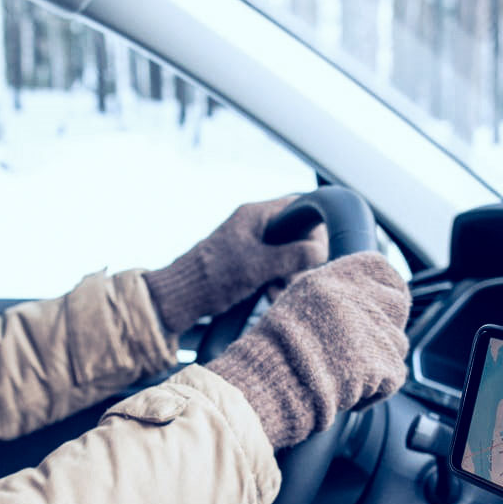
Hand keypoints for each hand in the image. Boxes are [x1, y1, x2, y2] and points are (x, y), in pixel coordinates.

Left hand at [145, 195, 330, 334]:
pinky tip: (270, 294)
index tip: (315, 252)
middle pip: (296, 234)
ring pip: (287, 254)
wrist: (181, 295)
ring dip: (288, 274)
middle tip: (292, 277)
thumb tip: (321, 251)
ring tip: (277, 290)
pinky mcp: (248, 261)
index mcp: (256, 214)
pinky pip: (274, 267)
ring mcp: (252, 243)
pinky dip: (276, 281)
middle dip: (300, 259)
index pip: (300, 207)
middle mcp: (255, 224)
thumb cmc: (213, 275)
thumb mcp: (258, 265)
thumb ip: (292, 256)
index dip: (313, 229)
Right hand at [204, 253, 409, 448]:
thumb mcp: (300, 300)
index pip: (385, 272)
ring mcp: (371, 329)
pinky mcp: (380, 362)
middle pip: (396, 311)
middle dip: (382, 333)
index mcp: (334, 277)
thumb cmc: (274, 350)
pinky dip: (375, 391)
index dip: (387, 294)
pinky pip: (393, 377)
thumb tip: (364, 299)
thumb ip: (336, 294)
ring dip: (378, 364)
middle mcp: (356, 297)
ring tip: (344, 373)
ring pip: (396, 346)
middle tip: (358, 351)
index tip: (382, 310)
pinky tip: (347, 391)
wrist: (268, 383)